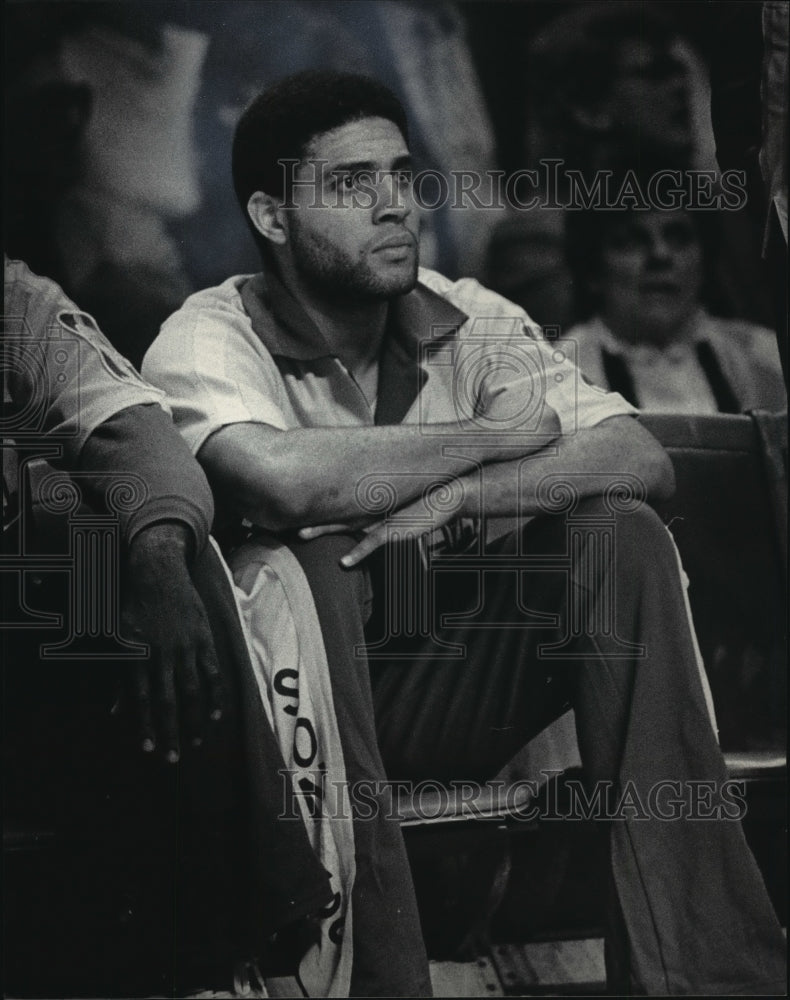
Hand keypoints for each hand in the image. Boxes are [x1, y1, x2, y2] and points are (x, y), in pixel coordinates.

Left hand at [121, 523, 224, 761]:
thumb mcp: (117, 639)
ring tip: (197, 742)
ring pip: (192, 691)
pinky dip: (214, 694)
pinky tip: (215, 715)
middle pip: (168, 702)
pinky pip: (211, 672)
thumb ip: (120, 678)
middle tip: (175, 759)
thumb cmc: (132, 607)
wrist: (157, 573)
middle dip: (171, 732)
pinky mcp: (203, 640)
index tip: (150, 750)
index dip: (146, 727)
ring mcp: (185, 648)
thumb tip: (115, 712)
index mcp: (138, 657)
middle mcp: (162, 656)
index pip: (142, 700)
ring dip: (194, 720)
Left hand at [299, 478, 469, 567]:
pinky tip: (344, 563)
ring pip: (343, 525)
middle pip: (332, 510)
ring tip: (300, 537)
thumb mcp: (398, 500)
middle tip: (284, 517)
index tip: (294, 506)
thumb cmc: (425, 499)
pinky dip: (357, 554)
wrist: (448, 494)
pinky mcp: (393, 530)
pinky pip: (371, 543)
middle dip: (308, 514)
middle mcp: (369, 507)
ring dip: (322, 531)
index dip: (315, 505)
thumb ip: (382, 503)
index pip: (336, 502)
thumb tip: (371, 507)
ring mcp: (379, 518)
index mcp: (368, 500)